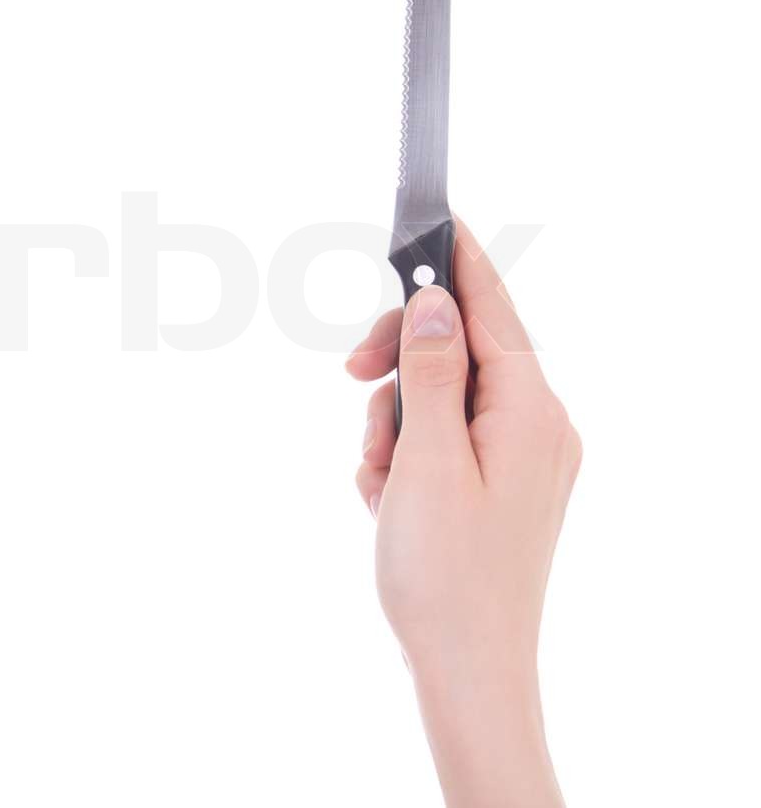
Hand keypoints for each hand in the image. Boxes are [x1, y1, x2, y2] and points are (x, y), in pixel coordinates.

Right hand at [346, 219, 579, 807]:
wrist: (468, 669)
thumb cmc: (446, 574)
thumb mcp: (426, 462)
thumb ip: (428, 374)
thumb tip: (434, 301)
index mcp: (531, 413)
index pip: (492, 312)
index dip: (458, 263)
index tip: (436, 217)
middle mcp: (538, 428)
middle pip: (458, 351)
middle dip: (397, 364)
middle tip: (350, 380)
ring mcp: (522, 460)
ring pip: (440, 398)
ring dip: (393, 424)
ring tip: (378, 479)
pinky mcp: (499, 487)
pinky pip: (444, 440)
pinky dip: (405, 456)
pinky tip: (387, 499)